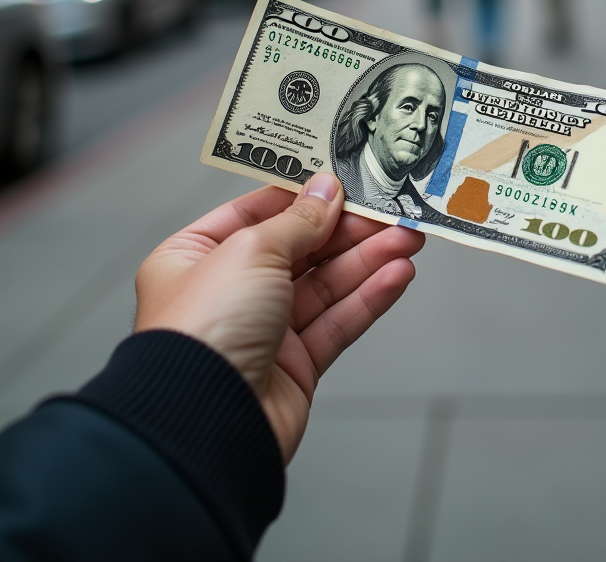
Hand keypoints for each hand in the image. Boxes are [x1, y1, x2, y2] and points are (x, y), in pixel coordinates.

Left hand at [133, 173, 424, 461]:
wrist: (207, 424)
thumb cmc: (204, 331)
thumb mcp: (251, 250)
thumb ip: (298, 220)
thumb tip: (326, 190)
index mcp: (196, 256)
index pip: (257, 213)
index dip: (303, 195)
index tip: (344, 181)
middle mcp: (229, 292)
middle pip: (300, 249)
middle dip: (349, 230)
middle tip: (391, 212)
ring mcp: (262, 330)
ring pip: (325, 285)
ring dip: (368, 260)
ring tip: (409, 239)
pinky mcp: (294, 366)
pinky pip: (337, 322)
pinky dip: (368, 298)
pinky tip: (397, 276)